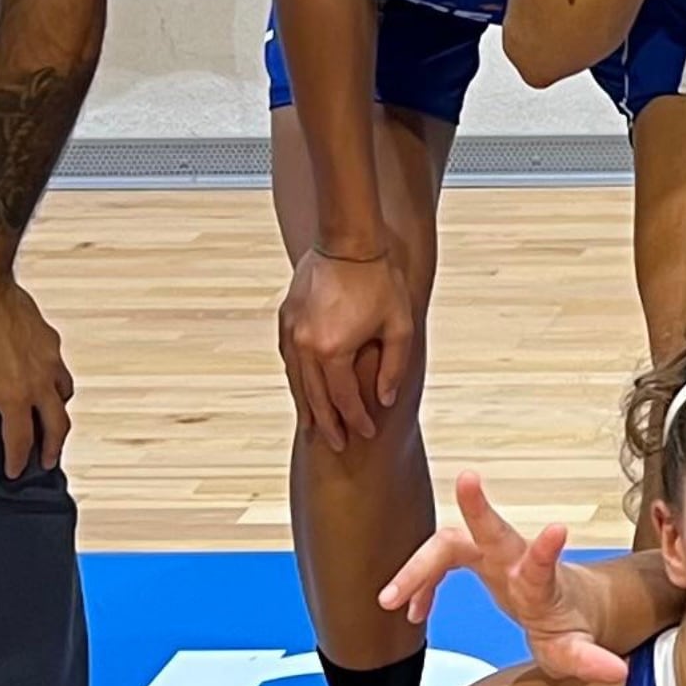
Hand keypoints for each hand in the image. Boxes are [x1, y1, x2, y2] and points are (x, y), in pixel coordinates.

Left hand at [0, 265, 75, 479]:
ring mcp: (49, 358)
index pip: (21, 441)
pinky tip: (39, 375)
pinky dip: (53, 380)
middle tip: (48, 461)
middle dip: (53, 448)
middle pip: (57, 425)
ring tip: (49, 418)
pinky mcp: (48, 337)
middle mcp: (39, 382)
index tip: (13, 473)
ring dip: (58, 412)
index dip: (16, 461)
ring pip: (64, 393)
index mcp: (13, 398)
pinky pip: (57, 366)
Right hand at [280, 240, 417, 453]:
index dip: (355, 419)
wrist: (348, 241)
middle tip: (336, 445)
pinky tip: (304, 389)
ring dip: (307, 406)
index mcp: (333, 350)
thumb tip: (384, 400)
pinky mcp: (286, 319)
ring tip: (314, 426)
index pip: (343, 398)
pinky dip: (298, 379)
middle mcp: (305, 346)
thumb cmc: (380, 280)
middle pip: (315, 397)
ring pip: (297, 380)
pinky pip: (290, 359)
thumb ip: (392, 367)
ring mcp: (291, 332)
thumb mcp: (399, 327)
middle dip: (327, 423)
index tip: (365, 434)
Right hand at [383, 467, 629, 684]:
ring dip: (418, 565)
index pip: (543, 566)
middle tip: (468, 479)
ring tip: (389, 600)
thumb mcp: (578, 651)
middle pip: (494, 532)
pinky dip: (421, 585)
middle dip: (479, 508)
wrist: (572, 605)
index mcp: (542, 586)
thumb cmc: (574, 625)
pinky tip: (411, 613)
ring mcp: (494, 558)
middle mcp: (516, 563)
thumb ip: (590, 660)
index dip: (546, 551)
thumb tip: (616, 673)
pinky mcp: (476, 560)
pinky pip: (439, 561)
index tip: (558, 529)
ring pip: (451, 543)